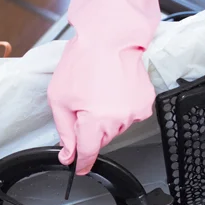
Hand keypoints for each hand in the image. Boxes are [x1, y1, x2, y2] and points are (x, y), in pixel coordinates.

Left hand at [48, 0, 160, 174]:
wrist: (110, 36)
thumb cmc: (82, 61)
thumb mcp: (59, 98)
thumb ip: (64, 130)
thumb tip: (68, 154)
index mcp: (95, 122)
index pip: (89, 153)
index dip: (81, 163)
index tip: (78, 168)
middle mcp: (119, 121)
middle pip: (101, 139)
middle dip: (90, 129)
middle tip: (83, 102)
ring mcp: (135, 112)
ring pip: (115, 128)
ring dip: (105, 117)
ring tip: (98, 91)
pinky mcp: (145, 102)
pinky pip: (128, 115)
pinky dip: (119, 108)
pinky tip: (112, 89)